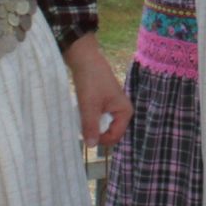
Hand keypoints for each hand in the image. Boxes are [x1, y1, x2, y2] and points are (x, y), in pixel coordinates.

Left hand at [64, 33, 132, 147]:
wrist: (84, 59)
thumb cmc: (91, 81)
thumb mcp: (89, 106)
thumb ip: (90, 127)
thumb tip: (91, 146)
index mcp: (125, 112)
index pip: (115, 136)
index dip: (100, 139)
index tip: (85, 135)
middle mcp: (122, 111)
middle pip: (109, 132)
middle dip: (96, 132)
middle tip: (81, 125)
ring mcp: (114, 107)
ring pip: (102, 125)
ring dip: (91, 124)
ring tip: (81, 117)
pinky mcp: (105, 103)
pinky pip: (99, 117)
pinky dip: (90, 118)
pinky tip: (81, 112)